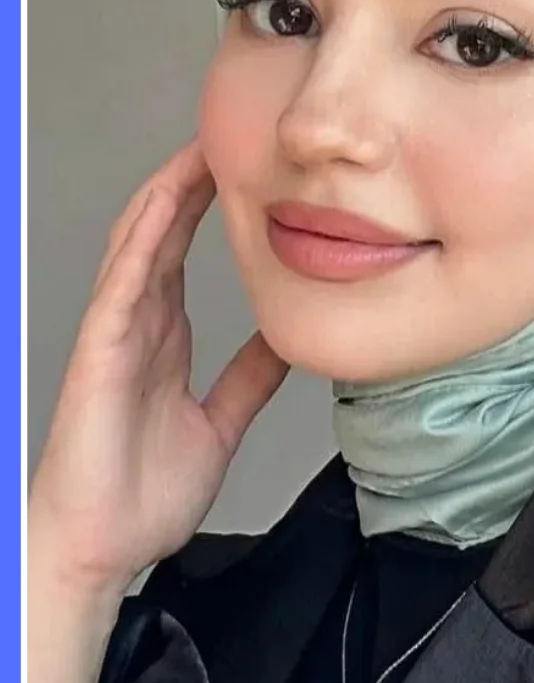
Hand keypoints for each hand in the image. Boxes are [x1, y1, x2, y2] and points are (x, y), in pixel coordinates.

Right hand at [29, 139, 289, 601]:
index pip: (181, 258)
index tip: (243, 171)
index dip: (207, 211)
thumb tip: (284, 347)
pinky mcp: (100, 355)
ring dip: (165, 198)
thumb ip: (247, 383)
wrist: (102, 547)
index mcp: (160, 343)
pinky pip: (121, 287)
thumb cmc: (141, 496)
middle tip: (222, 135)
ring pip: (137, 248)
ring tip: (196, 151)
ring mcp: (113, 337)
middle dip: (188, 185)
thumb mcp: (219, 426)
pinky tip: (162, 209)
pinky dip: (141, 245)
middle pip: (159, 238)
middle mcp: (134, 330)